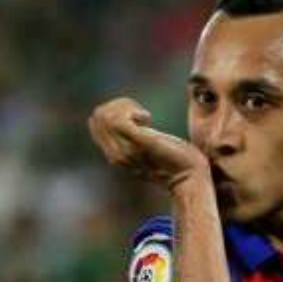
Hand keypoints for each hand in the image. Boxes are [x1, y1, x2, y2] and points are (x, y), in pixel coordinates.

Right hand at [87, 97, 208, 191]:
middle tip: (140, 114)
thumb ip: (133, 137)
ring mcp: (125, 151)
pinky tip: (147, 118)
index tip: (135, 116)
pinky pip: (117, 120)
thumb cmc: (173, 158)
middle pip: (97, 116)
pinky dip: (132, 111)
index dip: (113, 110)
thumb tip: (126, 114)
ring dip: (125, 106)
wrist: (188, 175)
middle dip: (118, 105)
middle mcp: (114, 156)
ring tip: (144, 117)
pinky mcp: (138, 144)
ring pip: (105, 115)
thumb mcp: (148, 146)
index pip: (94, 121)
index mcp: (114, 155)